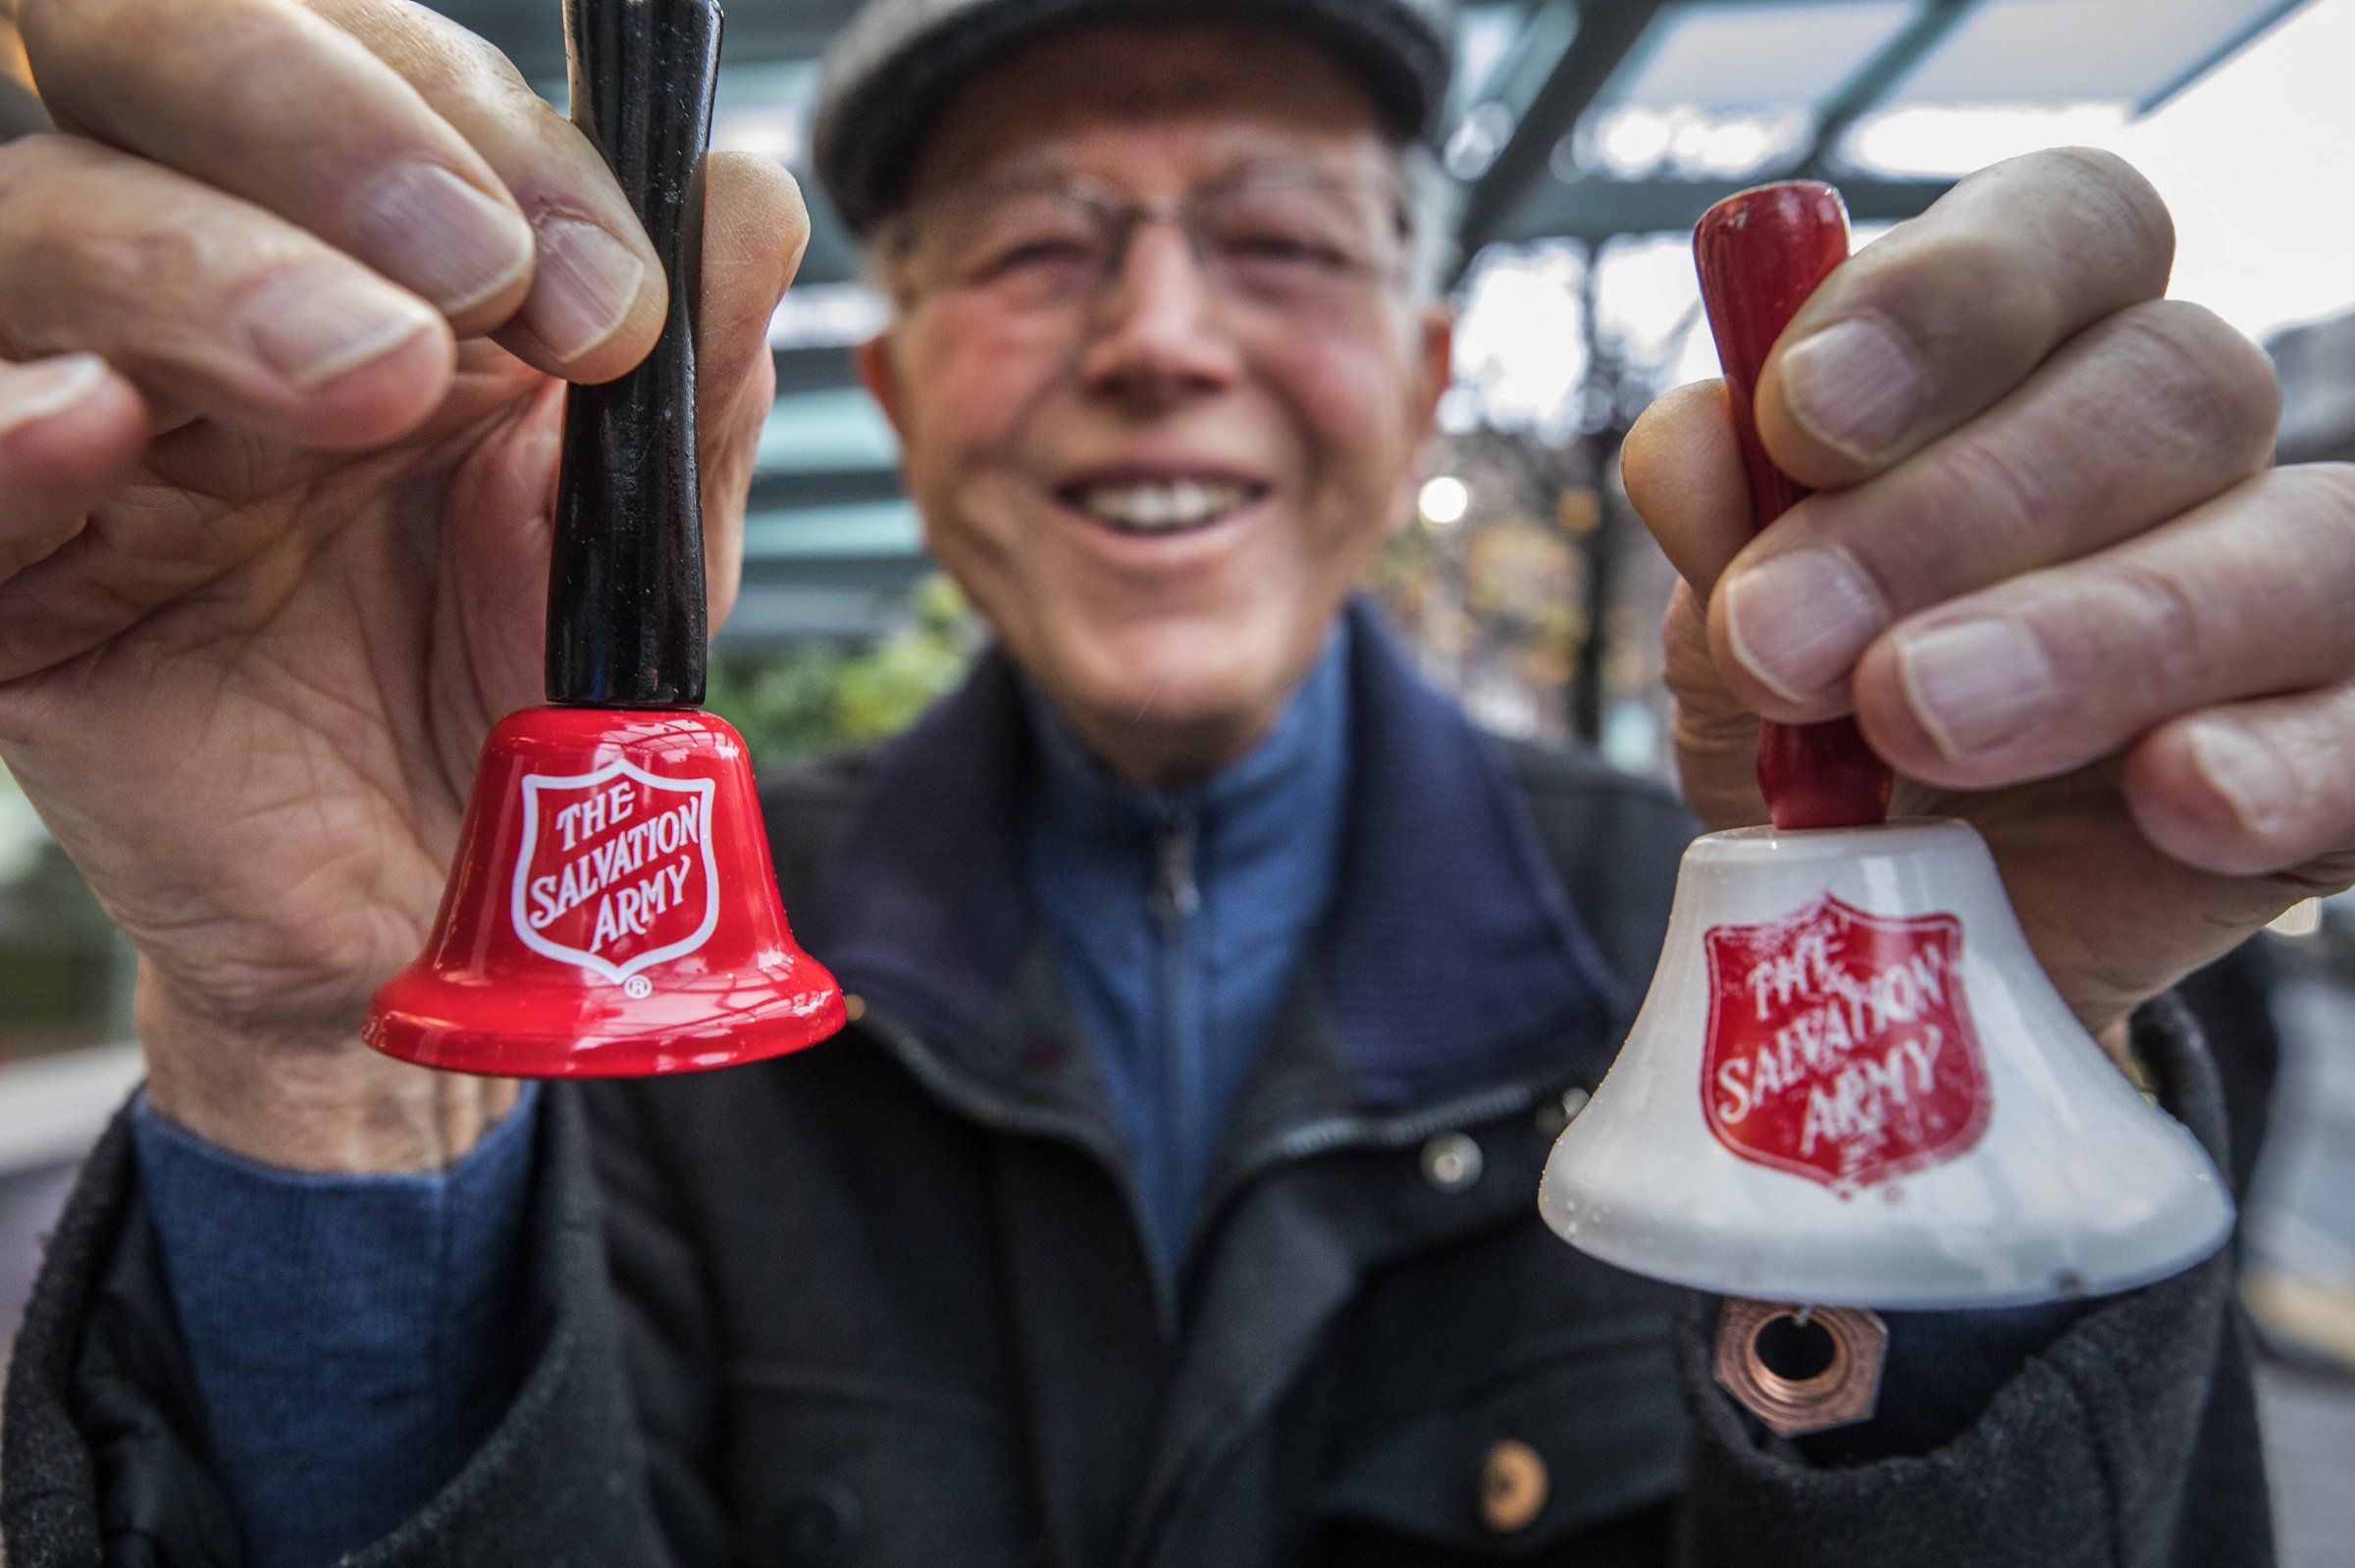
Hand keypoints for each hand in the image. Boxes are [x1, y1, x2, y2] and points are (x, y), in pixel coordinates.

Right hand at [0, 0, 806, 1167]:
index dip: (483, 129)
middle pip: (152, 60)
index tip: (612, 289)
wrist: (464, 915)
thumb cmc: (537, 696)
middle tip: (482, 274)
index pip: (367, 68)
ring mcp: (92, 424)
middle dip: (323, 123)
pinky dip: (16, 422)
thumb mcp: (643, 537)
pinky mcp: (15, 580)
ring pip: (40, 225)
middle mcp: (203, 284)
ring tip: (375, 373)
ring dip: (204, 262)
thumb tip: (746, 193)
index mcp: (369, 247)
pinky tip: (104, 424)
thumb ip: (692, 374)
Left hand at [1629, 149, 2354, 1036]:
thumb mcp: (1734, 628)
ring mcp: (2295, 591)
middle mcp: (2190, 445)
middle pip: (2165, 385)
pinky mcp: (2349, 749)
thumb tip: (1698, 439)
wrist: (1898, 933)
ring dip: (2095, 630)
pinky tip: (2174, 791)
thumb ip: (1719, 528)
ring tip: (1915, 716)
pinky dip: (2282, 764)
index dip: (1945, 295)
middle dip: (1958, 509)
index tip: (1799, 415)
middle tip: (1787, 636)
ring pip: (2289, 547)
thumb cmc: (1821, 725)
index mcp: (2042, 353)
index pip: (2066, 227)